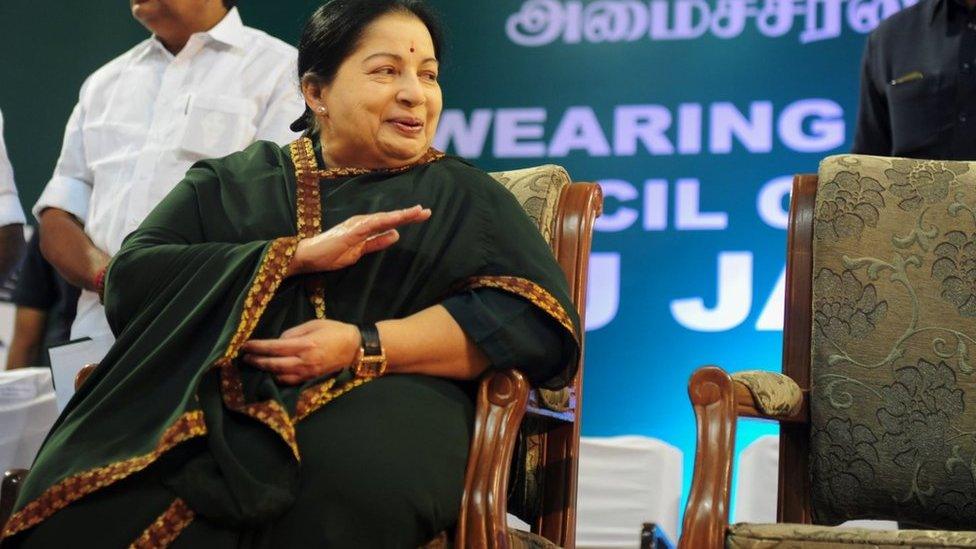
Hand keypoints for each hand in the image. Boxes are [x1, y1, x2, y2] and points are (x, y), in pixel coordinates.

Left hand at [242, 320, 359, 384]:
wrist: (355, 348)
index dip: (258, 347)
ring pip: (280, 376)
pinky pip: (290, 381)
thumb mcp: (313, 324)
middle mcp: (304, 361)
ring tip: (256, 365)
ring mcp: (307, 372)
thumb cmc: (335, 331)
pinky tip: (272, 373)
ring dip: (266, 371)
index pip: (274, 348)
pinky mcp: (311, 378)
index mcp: (305, 345)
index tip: (245, 345)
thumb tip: (278, 341)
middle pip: (273, 364)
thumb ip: (294, 332)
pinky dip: (278, 378)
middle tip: (245, 358)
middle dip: (257, 361)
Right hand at [290, 205, 430, 274]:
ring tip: (417, 212)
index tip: (422, 215)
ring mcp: (357, 225)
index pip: (389, 222)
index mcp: (365, 228)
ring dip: (401, 215)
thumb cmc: (331, 254)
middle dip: (409, 215)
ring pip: (384, 218)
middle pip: (390, 217)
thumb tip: (396, 235)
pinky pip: (372, 225)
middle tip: (427, 211)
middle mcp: (363, 222)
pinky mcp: (351, 230)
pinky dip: (386, 220)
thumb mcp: (360, 252)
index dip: (406, 219)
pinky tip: (398, 219)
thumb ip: (377, 243)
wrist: (309, 257)